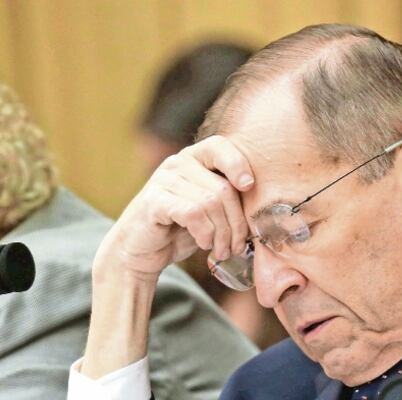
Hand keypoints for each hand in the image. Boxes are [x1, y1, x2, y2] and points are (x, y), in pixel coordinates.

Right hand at [97, 135, 254, 284]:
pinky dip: (204, 233)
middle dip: (236, 223)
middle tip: (236, 246)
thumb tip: (262, 208)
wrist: (140, 251)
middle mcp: (178, 164)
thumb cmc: (179, 230)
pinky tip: (203, 243)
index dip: (238, 164)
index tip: (249, 187)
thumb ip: (228, 202)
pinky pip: (193, 213)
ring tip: (220, 249)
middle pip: (223, 188)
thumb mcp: (210, 212)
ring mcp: (164, 180)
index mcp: (194, 160)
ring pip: (211, 203)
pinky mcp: (154, 200)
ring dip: (222, 234)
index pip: (219, 146)